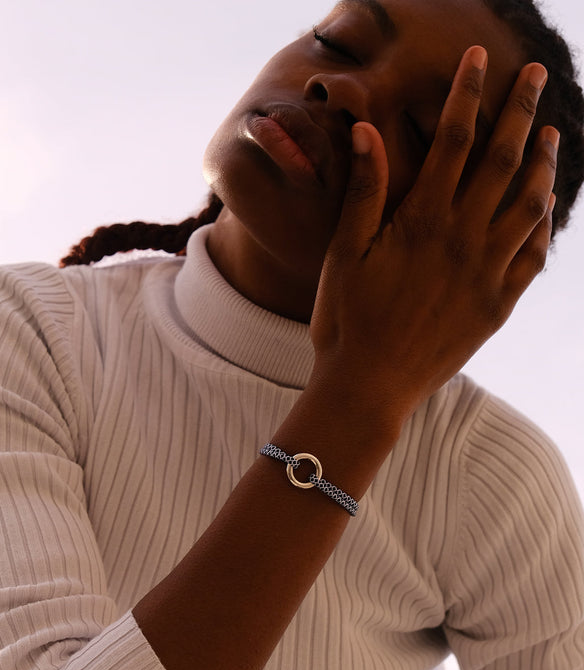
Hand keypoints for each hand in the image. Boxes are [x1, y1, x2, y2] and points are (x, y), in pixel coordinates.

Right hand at [311, 46, 557, 419]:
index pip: (453, 142)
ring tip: (550, 134)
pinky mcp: (496, 306)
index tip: (479, 60)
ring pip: (529, 205)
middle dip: (520, 112)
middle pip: (502, 161)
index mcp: (421, 223)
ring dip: (543, 164)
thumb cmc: (345, 321)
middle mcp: (462, 241)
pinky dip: (544, 227)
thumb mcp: (343, 255)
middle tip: (534, 76)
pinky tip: (545, 209)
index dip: (467, 95)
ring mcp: (486, 275)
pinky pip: (533, 258)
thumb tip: (366, 131)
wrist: (368, 387)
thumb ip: (362, 192)